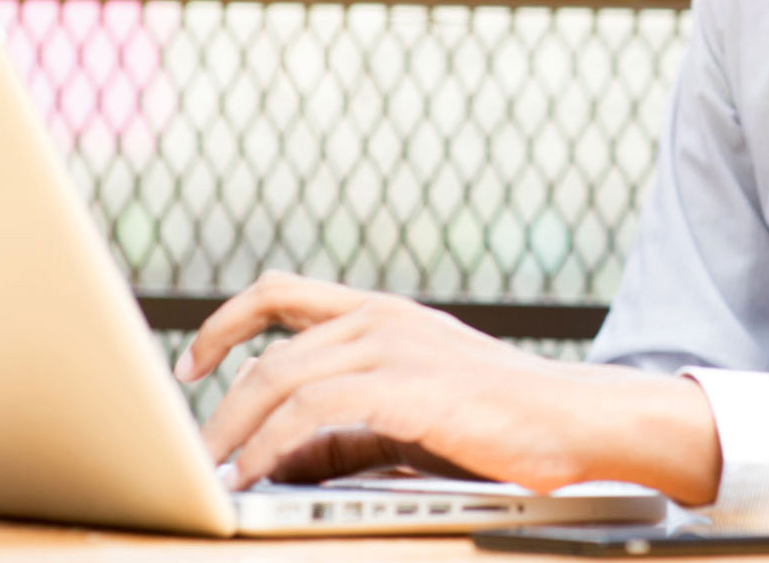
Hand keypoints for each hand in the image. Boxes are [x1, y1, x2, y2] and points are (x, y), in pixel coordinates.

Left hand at [173, 271, 722, 503]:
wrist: (578, 420)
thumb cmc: (504, 421)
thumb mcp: (415, 409)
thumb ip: (350, 423)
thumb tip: (283, 460)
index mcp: (382, 313)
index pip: (280, 293)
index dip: (226, 322)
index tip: (193, 363)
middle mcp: (380, 318)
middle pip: (267, 346)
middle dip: (217, 399)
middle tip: (190, 446)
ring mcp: (393, 347)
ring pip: (279, 376)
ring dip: (232, 428)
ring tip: (210, 471)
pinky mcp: (406, 386)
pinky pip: (310, 411)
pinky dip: (270, 445)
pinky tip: (254, 475)